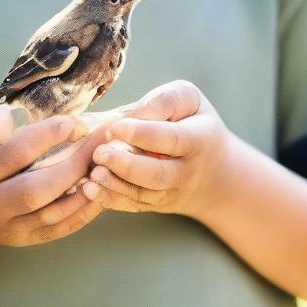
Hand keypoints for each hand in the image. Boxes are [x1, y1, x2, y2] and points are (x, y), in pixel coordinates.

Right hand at [0, 105, 113, 248]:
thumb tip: (18, 115)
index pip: (14, 155)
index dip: (46, 136)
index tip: (74, 121)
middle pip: (36, 190)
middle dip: (73, 165)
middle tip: (100, 142)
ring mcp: (9, 228)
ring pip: (51, 214)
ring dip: (83, 190)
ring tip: (106, 164)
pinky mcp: (24, 239)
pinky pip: (58, 229)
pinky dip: (82, 211)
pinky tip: (100, 190)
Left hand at [80, 80, 231, 218]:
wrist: (216, 172)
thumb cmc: (195, 122)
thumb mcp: (189, 100)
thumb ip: (163, 101)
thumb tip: (129, 114)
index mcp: (198, 140)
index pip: (171, 139)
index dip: (142, 134)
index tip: (115, 126)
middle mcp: (186, 172)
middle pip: (157, 174)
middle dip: (126, 166)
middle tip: (99, 153)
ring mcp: (171, 193)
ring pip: (143, 195)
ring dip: (115, 186)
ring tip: (92, 174)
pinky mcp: (155, 204)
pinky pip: (133, 206)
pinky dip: (111, 200)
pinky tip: (90, 190)